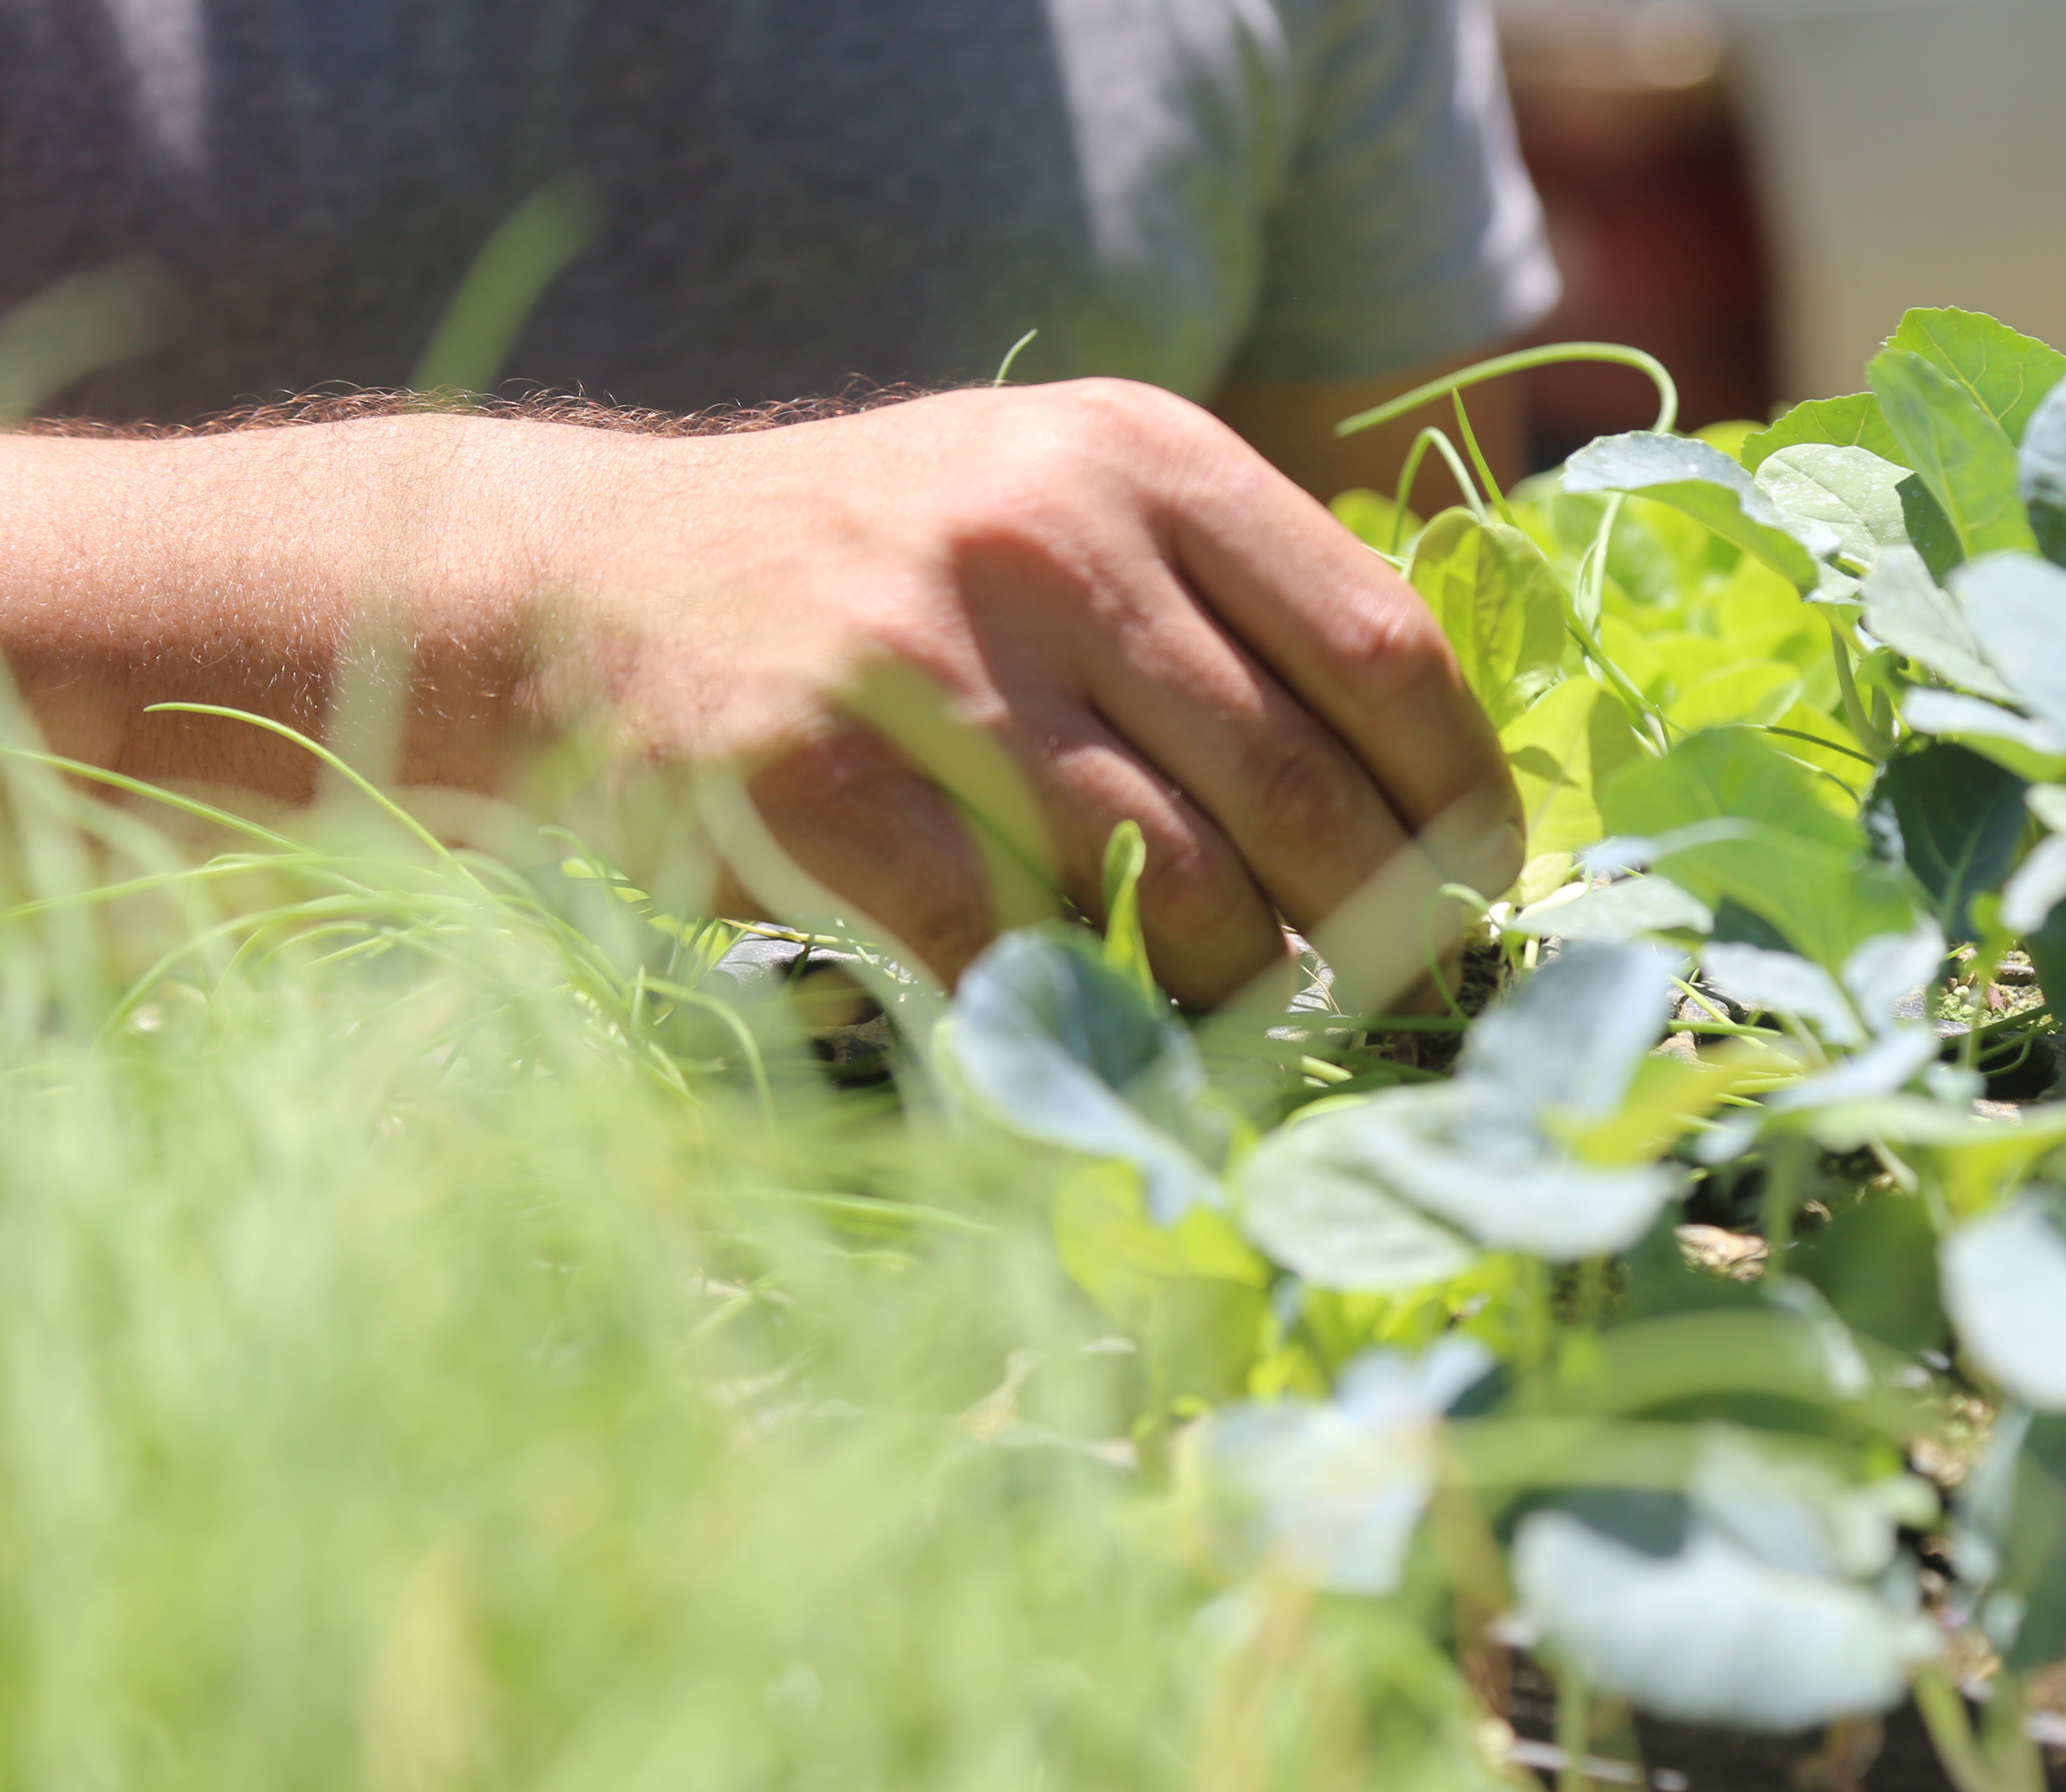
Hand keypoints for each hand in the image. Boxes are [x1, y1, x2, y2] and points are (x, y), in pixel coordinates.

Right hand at [0, 382, 1525, 1006]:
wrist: (582, 590)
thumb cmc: (872, 584)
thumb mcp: (1059, 515)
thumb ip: (1228, 617)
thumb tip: (1428, 803)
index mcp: (1144, 457)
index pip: (1388, 651)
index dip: (1463, 805)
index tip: (1483, 894)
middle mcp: (1048, 534)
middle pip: (1301, 793)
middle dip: (1368, 939)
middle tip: (1380, 1010)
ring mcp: (926, 659)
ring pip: (1181, 890)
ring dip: (1239, 1000)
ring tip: (1251, 1035)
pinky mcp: (818, 784)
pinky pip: (1017, 956)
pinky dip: (1088, 1035)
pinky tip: (1113, 1060)